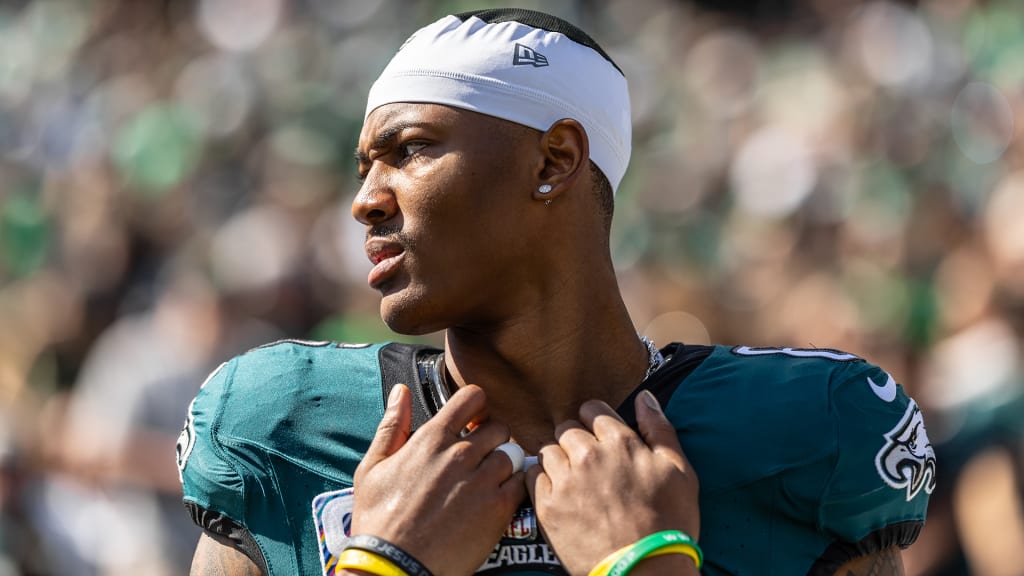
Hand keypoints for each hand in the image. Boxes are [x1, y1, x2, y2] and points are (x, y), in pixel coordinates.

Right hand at [351, 384, 526, 575]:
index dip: (477, 406)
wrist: (395, 568)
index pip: (473, 398)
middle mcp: (461, 455)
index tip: (473, 421)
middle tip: (480, 459)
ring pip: (513, 455)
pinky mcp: (499, 509)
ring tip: (486, 483)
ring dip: (503, 465)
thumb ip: (392, 426)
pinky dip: (514, 488)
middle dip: (491, 439)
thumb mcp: (372, 468)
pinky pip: (522, 483)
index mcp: (432, 440)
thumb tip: (400, 392)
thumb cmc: (379, 521)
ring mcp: (482, 481)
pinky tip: (497, 500)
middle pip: (498, 427)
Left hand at [526, 390, 699, 575]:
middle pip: (567, 428)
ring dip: (558, 458)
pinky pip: (533, 476)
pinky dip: (543, 479)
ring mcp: (564, 480)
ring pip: (548, 449)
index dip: (597, 422)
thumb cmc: (668, 522)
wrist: (644, 569)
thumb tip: (645, 397)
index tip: (600, 438)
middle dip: (576, 439)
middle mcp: (587, 455)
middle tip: (588, 461)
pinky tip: (559, 492)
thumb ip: (660, 428)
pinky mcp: (547, 506)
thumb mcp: (679, 471)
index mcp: (620, 442)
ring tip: (572, 478)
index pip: (593, 410)